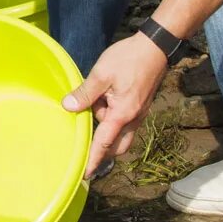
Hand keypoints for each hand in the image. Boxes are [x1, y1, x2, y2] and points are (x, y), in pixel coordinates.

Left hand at [61, 33, 169, 177]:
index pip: (104, 143)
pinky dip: (113, 118)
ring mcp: (139, 113)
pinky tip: (104, 99)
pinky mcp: (140, 106)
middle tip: (85, 143)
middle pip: (117, 146)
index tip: (86, 174)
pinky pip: (125, 121)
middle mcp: (133, 118)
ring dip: (107, 127)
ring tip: (96, 100)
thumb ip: (85, 93)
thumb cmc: (128, 58)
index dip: (93, 159)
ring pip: (121, 132)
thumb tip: (67, 107)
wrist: (154, 47)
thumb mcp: (101, 74)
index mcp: (122, 114)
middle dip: (102, 148)